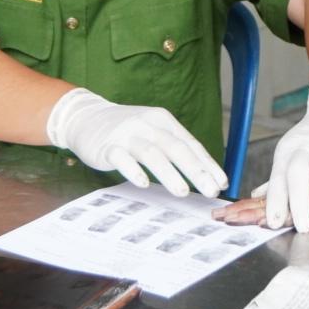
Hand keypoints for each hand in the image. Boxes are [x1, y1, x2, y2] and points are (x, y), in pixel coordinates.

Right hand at [46, 88, 226, 198]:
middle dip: (196, 170)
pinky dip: (133, 170)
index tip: (222, 182)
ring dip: (169, 173)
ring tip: (183, 191)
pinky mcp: (107, 146)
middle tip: (211, 190)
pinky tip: (143, 183)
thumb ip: (174, 147)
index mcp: (163, 120)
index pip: (190, 144)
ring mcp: (127, 134)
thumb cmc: (127, 130)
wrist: (86, 116)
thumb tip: (203, 173)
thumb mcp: (153, 130)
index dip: (207, 164)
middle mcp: (148, 125)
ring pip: (152, 153)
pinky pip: (122, 158)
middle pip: (176, 148)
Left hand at [213, 140, 308, 227]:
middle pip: (297, 172)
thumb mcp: (291, 154)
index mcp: (286, 152)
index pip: (278, 178)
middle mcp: (304, 146)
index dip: (275, 201)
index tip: (274, 223)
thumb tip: (254, 198)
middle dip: (298, 201)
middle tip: (302, 227)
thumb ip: (279, 178)